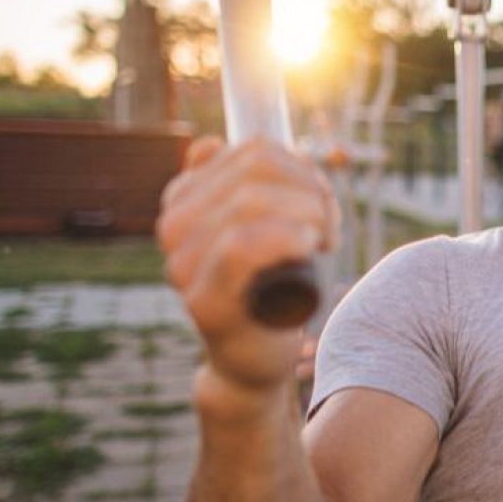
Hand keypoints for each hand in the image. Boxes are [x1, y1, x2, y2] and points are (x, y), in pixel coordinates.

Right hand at [156, 137, 338, 393]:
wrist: (255, 357)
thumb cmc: (268, 286)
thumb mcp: (258, 223)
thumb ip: (235, 181)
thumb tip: (209, 145)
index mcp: (184, 199)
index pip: (255, 151)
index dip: (302, 168)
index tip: (321, 201)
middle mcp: (172, 227)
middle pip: (257, 170)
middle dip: (311, 191)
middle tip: (329, 228)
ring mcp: (183, 264)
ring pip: (250, 201)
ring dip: (308, 214)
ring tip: (324, 241)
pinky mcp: (204, 302)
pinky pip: (240, 246)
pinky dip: (284, 238)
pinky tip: (308, 246)